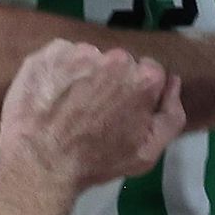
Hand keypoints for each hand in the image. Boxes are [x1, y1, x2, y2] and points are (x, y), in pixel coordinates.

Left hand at [0, 42, 184, 192]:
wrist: (40, 163)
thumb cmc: (96, 162)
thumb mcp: (147, 153)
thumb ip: (171, 116)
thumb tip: (173, 82)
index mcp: (144, 77)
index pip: (149, 74)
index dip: (136, 94)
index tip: (121, 112)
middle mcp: (117, 56)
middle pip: (120, 64)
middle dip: (112, 82)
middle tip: (94, 111)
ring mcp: (82, 51)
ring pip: (90, 58)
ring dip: (84, 75)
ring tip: (68, 105)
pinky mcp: (51, 51)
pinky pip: (62, 55)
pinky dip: (59, 71)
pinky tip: (51, 95)